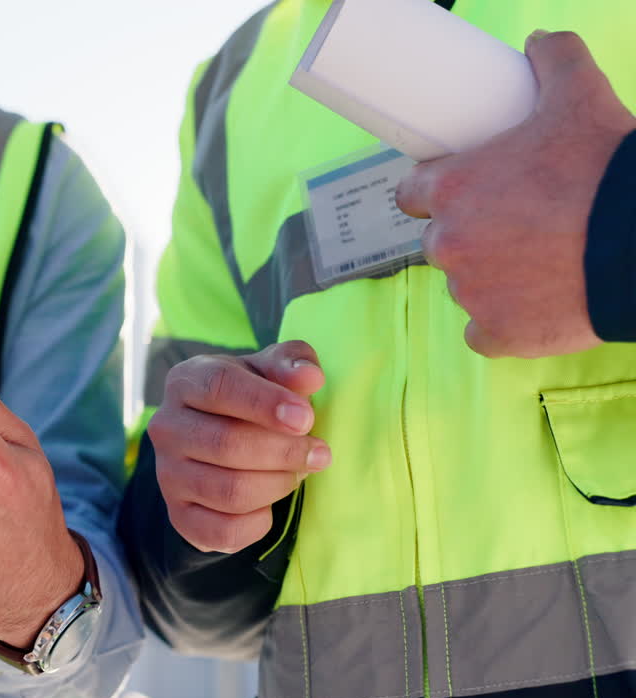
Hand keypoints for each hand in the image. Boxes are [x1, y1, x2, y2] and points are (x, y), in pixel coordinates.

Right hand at [148, 341, 330, 553]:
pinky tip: (270, 504)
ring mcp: (168, 475)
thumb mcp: (270, 371)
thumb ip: (292, 364)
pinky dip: (259, 522)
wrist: (219, 442)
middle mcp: (167, 427)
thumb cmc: (251, 400)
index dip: (265, 403)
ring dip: (278, 485)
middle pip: (227, 444)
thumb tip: (310, 377)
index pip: (220, 387)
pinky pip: (225, 531)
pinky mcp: (180, 516)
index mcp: (186, 382)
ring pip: (231, 491)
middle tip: (319, 453)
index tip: (306, 419)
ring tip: (297, 474)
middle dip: (284, 452)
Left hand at [395, 30, 635, 357]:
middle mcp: (447, 242)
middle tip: (515, 228)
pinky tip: (530, 307)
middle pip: (441, 242)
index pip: (414, 195)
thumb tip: (539, 41)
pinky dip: (502, 325)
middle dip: (469, 236)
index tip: (461, 195)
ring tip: (537, 263)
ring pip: (464, 285)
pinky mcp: (496, 333)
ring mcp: (468, 292)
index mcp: (449, 188)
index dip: (436, 195)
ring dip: (488, 277)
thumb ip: (554, 61)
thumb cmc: (605, 169)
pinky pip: (481, 334)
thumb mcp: (580, 96)